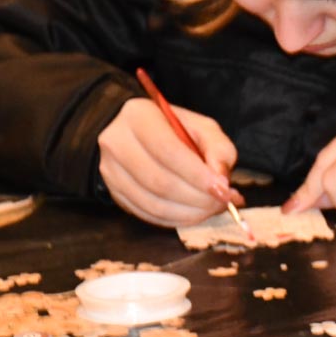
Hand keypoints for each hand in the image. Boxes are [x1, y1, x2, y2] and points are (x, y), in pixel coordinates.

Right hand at [97, 98, 243, 226]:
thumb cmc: (174, 128)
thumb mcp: (202, 127)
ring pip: (153, 204)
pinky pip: (147, 214)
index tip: (223, 189)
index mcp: (139, 116)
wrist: (138, 132)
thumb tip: (221, 181)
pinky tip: (194, 213)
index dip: (198, 175)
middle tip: (222, 201)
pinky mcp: (114, 192)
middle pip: (160, 182)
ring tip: (212, 208)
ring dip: (189, 213)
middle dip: (198, 198)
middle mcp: (117, 143)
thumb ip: (218, 149)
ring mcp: (111, 170)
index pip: (168, 151)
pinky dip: (175, 220)